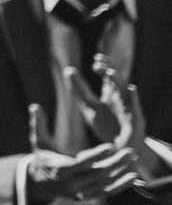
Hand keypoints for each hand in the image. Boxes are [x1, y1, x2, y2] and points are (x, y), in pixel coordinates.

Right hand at [25, 100, 141, 204]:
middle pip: (97, 173)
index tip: (111, 146)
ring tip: (133, 158)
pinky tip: (134, 177)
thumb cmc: (42, 157)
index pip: (80, 163)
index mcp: (59, 169)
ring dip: (121, 172)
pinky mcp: (88, 196)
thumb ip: (38, 124)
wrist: (40, 183)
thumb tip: (35, 105)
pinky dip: (121, 186)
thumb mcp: (38, 141)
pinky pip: (107, 192)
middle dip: (115, 162)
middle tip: (130, 151)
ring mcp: (80, 192)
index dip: (96, 155)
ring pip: (105, 183)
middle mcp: (70, 183)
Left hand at [73, 56, 163, 179]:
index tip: (95, 59)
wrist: (118, 145)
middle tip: (99, 62)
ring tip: (109, 73)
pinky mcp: (134, 118)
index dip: (102, 65)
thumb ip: (79, 89)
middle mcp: (120, 96)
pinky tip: (131, 88)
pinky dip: (133, 97)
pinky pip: (135, 106)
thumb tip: (68, 69)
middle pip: (116, 79)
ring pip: (124, 90)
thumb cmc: (104, 124)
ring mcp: (127, 106)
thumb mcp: (89, 105)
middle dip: (109, 69)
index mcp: (110, 92)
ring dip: (118, 81)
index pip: (107, 74)